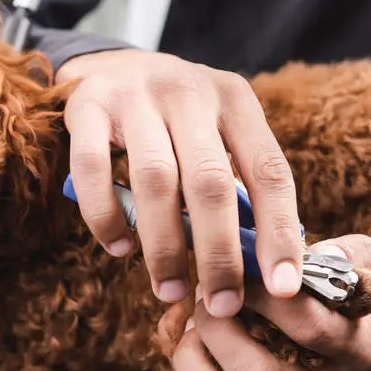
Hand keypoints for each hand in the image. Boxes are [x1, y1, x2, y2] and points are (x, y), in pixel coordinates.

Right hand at [57, 49, 302, 317]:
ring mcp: (135, 96)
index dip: (280, 232)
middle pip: (211, 182)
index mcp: (235, 100)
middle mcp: (189, 92)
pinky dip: (106, 215)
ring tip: (168, 289)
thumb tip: (262, 268)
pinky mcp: (86, 107)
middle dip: (219, 253)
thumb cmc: (176, 121)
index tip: (284, 287)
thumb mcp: (216, 135)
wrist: (110, 65)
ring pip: (156, 180)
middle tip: (222, 305)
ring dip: (163, 246)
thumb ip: (237, 188)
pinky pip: (93, 170)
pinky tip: (118, 248)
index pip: (269, 170)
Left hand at [157, 235, 370, 370]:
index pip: (307, 327)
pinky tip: (195, 339)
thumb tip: (323, 254)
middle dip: (218, 327)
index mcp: (358, 347)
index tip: (239, 266)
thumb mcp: (359, 258)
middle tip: (205, 292)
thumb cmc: (347, 284)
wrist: (356, 326)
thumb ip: (345, 252)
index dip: (262, 295)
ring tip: (195, 317)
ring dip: (201, 354)